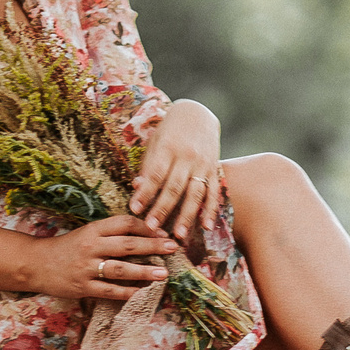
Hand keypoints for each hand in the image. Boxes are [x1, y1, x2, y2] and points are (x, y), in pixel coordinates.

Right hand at [22, 216, 181, 300]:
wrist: (34, 263)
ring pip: (121, 269)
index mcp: (92, 229)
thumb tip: (145, 235)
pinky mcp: (82, 287)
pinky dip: (128, 292)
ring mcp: (86, 268)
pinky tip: (143, 293)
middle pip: (127, 245)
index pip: (124, 223)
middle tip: (173, 248)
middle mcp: (90, 247)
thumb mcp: (86, 233)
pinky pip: (110, 291)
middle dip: (153, 246)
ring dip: (145, 271)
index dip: (145, 226)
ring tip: (164, 274)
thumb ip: (110, 234)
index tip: (162, 232)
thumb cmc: (66, 247)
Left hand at [129, 100, 222, 243]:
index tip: (135, 209)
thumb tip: (137, 187)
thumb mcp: (155, 142)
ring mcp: (204, 164)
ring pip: (195, 193)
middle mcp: (188, 156)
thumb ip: (148, 165)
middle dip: (163, 209)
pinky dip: (210, 210)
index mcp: (169, 147)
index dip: (145, 193)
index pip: (155, 174)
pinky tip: (206, 227)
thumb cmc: (170, 130)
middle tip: (152, 228)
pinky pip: (214, 192)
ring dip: (187, 216)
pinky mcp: (215, 169)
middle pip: (174, 187)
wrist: (198, 113)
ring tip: (178, 235)